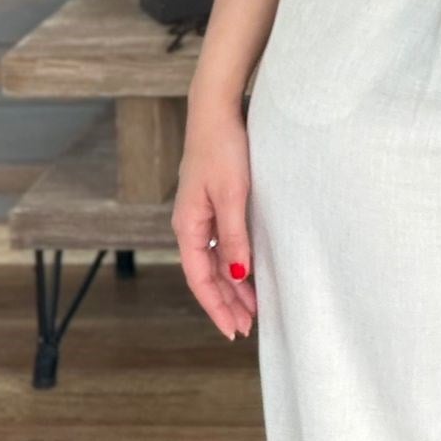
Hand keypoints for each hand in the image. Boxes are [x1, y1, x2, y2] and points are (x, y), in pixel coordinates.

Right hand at [173, 96, 257, 339]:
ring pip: (214, 260)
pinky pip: (219, 243)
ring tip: (252, 306)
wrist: (216, 110)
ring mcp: (200, 213)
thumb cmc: (223, 149)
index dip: (217, 307)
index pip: (200, 279)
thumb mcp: (233, 196)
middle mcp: (190, 224)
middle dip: (226, 302)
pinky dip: (232, 261)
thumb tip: (237, 276)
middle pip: (206, 274)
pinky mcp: (212, 201)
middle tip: (248, 326)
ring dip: (231, 284)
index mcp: (188, 226)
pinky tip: (247, 270)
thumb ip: (234, 238)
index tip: (235, 330)